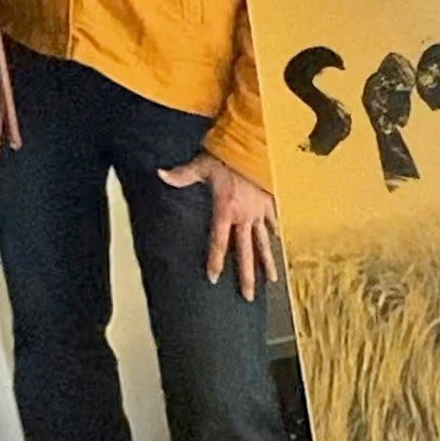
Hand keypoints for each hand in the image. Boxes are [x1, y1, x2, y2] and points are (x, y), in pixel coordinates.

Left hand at [166, 149, 278, 299]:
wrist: (257, 145)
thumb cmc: (228, 156)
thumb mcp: (203, 165)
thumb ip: (182, 175)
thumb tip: (160, 174)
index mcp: (225, 210)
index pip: (219, 242)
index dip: (215, 261)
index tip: (213, 279)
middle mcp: (244, 216)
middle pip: (245, 252)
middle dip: (246, 275)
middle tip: (248, 295)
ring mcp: (259, 212)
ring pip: (263, 242)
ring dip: (266, 262)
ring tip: (270, 281)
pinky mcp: (270, 203)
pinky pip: (274, 222)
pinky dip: (276, 234)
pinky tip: (280, 246)